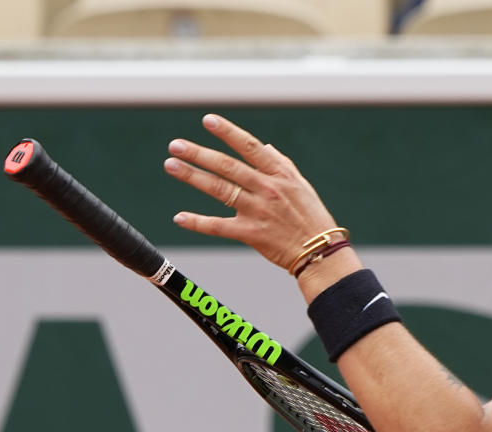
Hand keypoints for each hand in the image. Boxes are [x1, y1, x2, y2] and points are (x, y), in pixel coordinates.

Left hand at [164, 113, 342, 269]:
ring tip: (171, 165)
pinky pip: (219, 226)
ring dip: (193, 177)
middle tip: (176, 145)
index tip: (208, 120)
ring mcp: (259, 211)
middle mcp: (268, 189)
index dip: (228, 132)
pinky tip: (180, 217)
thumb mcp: (302, 186)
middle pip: (228, 167)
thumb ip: (282, 164)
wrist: (320, 252)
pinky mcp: (251, 233)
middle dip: (199, 154)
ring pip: (220, 190)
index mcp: (280, 174)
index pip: (250, 147)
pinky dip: (198, 222)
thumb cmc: (312, 217)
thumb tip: (265, 147)